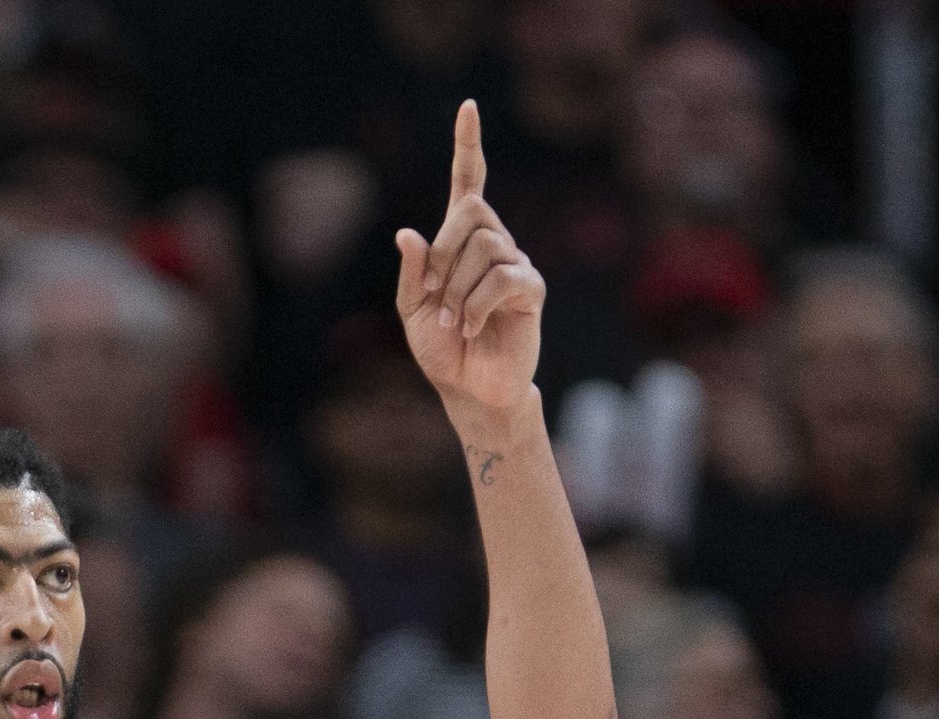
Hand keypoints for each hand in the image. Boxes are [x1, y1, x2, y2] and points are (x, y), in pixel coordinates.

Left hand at [394, 102, 544, 415]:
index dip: (468, 145)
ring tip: (455, 321)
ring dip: (457, 289)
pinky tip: (472, 326)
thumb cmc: (441, 349)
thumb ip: (412, 273)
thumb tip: (408, 233)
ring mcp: (515, 264)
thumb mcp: (412, 310)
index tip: (468, 107)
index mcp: (462, 242)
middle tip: (436, 296)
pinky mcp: (531, 290)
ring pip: (484, 247)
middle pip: (471, 211)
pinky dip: (477, 304)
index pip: (469, 182)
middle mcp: (494, 243)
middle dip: (443, 253)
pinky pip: (503, 277)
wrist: (468, 390)